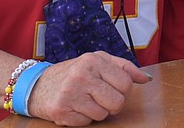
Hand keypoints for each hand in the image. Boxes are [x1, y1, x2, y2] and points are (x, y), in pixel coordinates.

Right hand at [28, 52, 149, 125]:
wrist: (37, 85)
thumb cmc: (73, 73)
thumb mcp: (98, 61)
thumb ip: (124, 68)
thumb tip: (146, 79)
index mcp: (93, 60)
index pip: (126, 83)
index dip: (123, 90)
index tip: (112, 87)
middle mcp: (82, 75)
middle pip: (117, 102)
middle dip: (112, 104)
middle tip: (99, 97)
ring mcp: (71, 93)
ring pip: (103, 115)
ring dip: (97, 111)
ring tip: (85, 101)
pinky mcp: (62, 111)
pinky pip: (87, 123)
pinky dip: (83, 118)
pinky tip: (75, 108)